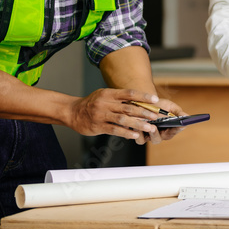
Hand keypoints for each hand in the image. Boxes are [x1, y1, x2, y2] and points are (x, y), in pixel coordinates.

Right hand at [68, 88, 183, 142]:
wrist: (72, 112)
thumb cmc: (92, 103)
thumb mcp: (104, 95)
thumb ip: (119, 99)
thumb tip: (140, 103)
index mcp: (108, 93)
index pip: (129, 93)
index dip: (143, 96)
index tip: (155, 100)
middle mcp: (105, 103)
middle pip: (128, 107)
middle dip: (144, 112)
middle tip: (156, 116)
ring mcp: (101, 115)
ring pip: (123, 119)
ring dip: (138, 124)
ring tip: (149, 128)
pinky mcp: (98, 126)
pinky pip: (114, 130)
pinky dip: (126, 132)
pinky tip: (135, 135)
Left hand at [133, 100, 189, 144]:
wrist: (144, 102)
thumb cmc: (159, 105)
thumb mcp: (169, 106)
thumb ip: (178, 112)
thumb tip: (186, 116)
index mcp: (168, 129)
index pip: (175, 130)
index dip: (178, 128)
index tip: (180, 124)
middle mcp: (158, 135)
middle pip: (157, 139)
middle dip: (155, 134)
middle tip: (153, 127)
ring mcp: (146, 136)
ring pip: (144, 140)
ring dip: (141, 134)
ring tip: (141, 126)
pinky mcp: (137, 135)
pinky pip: (137, 138)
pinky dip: (135, 133)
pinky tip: (134, 125)